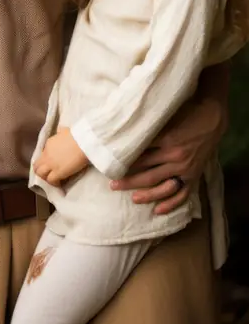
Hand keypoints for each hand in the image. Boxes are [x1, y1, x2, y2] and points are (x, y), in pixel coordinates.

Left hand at [33, 127, 88, 185]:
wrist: (83, 141)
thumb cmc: (77, 134)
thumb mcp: (65, 131)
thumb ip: (61, 132)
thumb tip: (61, 131)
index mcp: (49, 144)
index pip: (42, 155)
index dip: (46, 160)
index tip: (52, 163)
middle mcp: (47, 154)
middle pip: (36, 165)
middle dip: (41, 171)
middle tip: (49, 174)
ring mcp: (51, 164)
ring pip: (40, 174)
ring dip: (45, 178)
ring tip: (53, 180)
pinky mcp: (58, 172)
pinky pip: (51, 180)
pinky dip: (54, 183)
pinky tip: (59, 184)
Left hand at [111, 94, 226, 214]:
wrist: (213, 118)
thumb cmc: (186, 113)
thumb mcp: (165, 117)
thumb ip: (148, 127)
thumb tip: (124, 132)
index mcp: (166, 139)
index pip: (139, 155)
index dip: (123, 162)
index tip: (110, 166)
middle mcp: (175, 156)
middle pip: (146, 173)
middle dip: (128, 181)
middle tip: (112, 185)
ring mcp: (185, 168)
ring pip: (162, 187)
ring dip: (146, 195)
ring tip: (132, 198)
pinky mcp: (194, 175)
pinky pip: (182, 194)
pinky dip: (171, 204)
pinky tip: (158, 210)